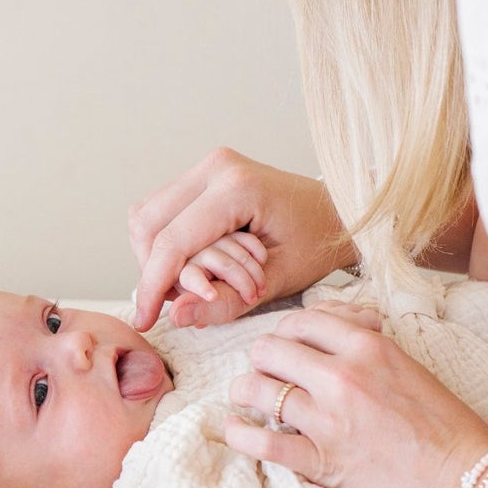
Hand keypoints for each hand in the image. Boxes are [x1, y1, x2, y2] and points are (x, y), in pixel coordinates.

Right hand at [129, 147, 351, 330]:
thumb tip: (176, 316)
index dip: (152, 285)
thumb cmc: (321, 243)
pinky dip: (170, 241)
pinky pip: (165, 209)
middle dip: (156, 269)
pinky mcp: (208, 173)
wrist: (344, 211)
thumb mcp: (279, 281)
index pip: (171, 240)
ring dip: (160, 255)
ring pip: (150, 214)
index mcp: (236, 188)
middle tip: (184, 300)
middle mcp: (216, 167)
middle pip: (149, 222)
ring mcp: (209, 165)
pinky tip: (198, 261)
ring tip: (197, 281)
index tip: (143, 321)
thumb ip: (227, 301)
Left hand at [225, 302, 487, 487]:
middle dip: (262, 358)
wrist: (469, 484)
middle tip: (266, 371)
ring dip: (246, 392)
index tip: (288, 345)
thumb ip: (366, 346)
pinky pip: (262, 442)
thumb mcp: (410, 367)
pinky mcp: (322, 462)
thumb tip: (336, 327)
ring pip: (257, 388)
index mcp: (369, 347)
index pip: (304, 319)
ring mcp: (329, 419)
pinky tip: (236, 430)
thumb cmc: (449, 428)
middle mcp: (343, 376)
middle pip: (270, 349)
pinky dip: (241, 435)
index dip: (289, 331)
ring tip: (246, 397)